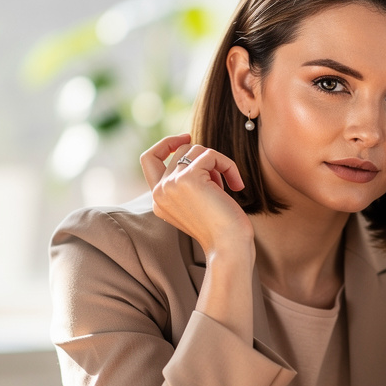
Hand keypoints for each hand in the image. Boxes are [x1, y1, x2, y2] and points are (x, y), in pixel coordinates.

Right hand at [139, 134, 252, 255]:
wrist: (228, 247)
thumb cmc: (221, 229)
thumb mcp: (197, 202)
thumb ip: (186, 180)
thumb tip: (191, 146)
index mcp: (158, 200)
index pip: (148, 159)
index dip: (166, 144)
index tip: (187, 138)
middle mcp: (159, 192)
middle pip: (180, 151)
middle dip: (205, 160)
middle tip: (220, 182)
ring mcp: (171, 184)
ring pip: (196, 149)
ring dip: (217, 163)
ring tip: (227, 186)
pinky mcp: (188, 178)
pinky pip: (211, 155)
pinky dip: (228, 166)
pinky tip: (237, 185)